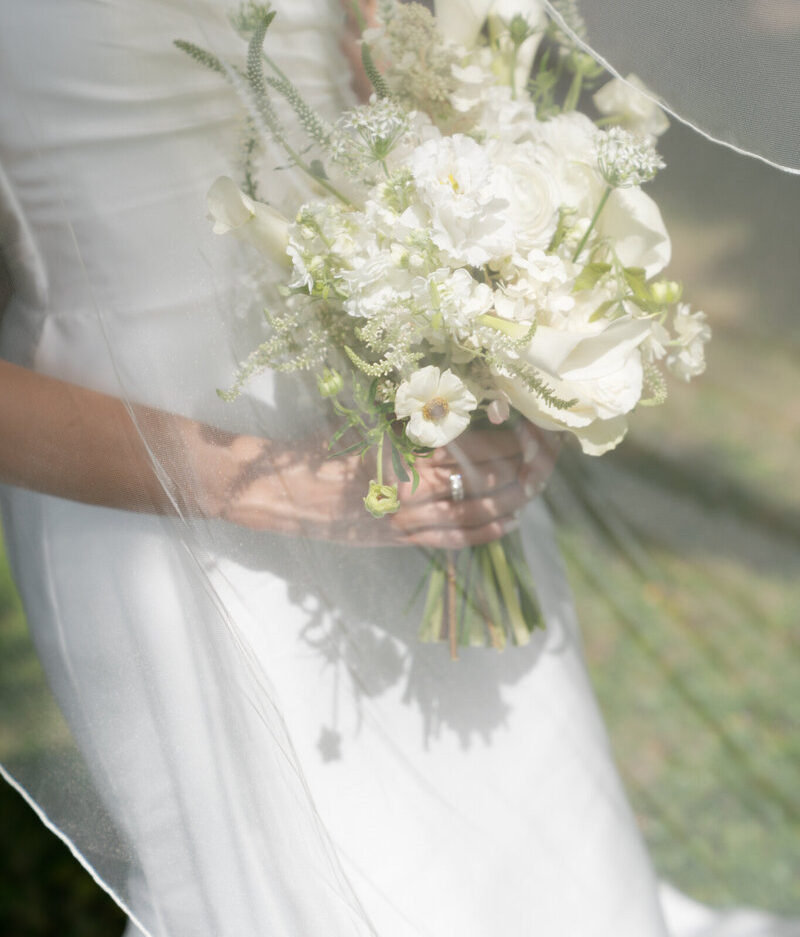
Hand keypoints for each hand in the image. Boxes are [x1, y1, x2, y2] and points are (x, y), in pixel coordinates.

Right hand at [206, 421, 559, 548]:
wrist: (283, 494)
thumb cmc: (321, 448)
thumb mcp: (370, 421)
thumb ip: (417, 417)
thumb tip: (462, 400)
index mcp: (412, 459)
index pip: (481, 448)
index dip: (515, 436)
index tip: (535, 420)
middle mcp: (419, 496)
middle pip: (491, 483)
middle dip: (527, 466)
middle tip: (549, 448)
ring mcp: (413, 524)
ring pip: (482, 514)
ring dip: (516, 498)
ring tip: (537, 480)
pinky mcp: (404, 542)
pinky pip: (457, 541)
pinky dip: (488, 530)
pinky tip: (510, 520)